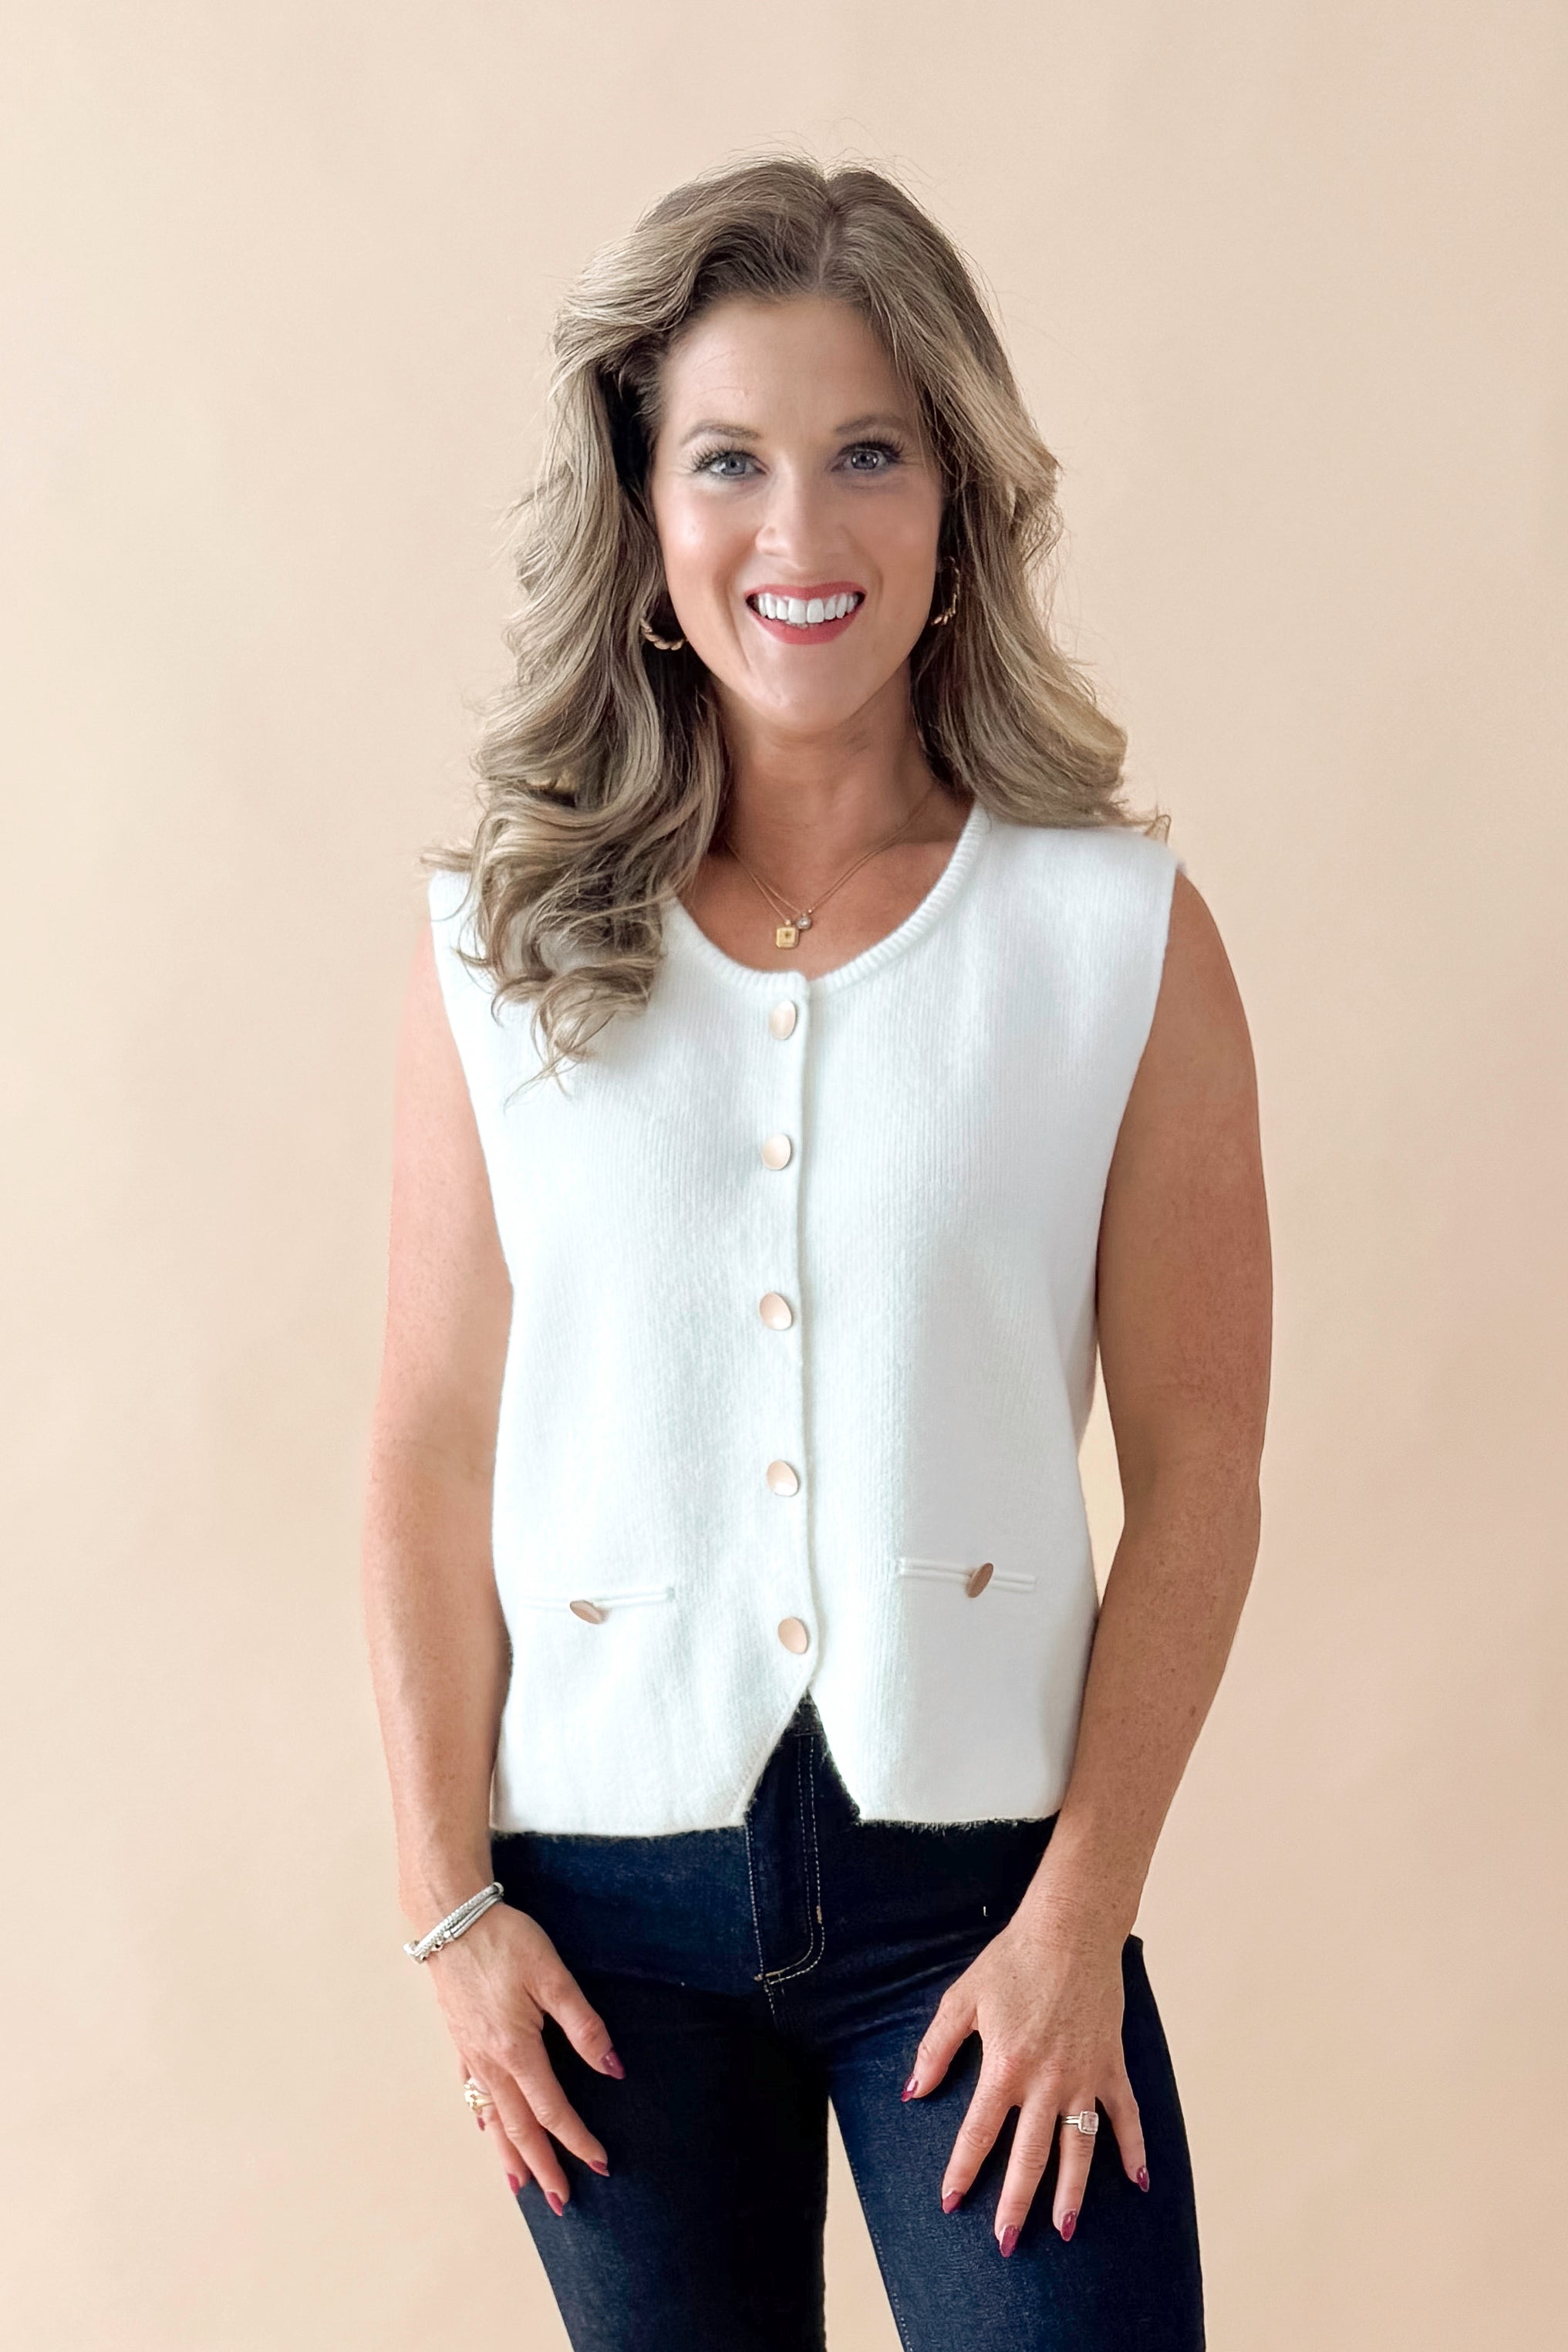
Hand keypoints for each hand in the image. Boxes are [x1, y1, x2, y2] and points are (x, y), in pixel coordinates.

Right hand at [424, 1901, 625, 2212]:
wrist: (451, 1919)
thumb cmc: (505, 1941)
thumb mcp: (552, 1974)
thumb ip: (583, 2024)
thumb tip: (612, 2068)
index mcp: (516, 2049)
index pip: (552, 2109)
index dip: (577, 2139)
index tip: (599, 2163)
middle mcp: (490, 2062)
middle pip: (519, 2127)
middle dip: (543, 2167)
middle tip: (562, 2202)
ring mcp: (470, 2054)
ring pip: (492, 2118)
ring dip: (509, 2155)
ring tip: (521, 2188)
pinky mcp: (460, 2040)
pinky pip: (472, 2094)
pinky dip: (483, 2120)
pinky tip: (486, 2128)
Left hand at [901, 1909, 1147, 2252]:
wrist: (1070, 1929)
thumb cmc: (1011, 1960)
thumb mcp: (962, 1999)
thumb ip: (936, 2049)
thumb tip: (913, 2094)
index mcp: (1005, 2067)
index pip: (978, 2133)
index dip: (962, 2170)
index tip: (950, 2203)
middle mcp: (1046, 2082)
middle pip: (1029, 2157)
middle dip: (1015, 2204)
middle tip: (1006, 2244)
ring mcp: (1084, 2078)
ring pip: (1079, 2150)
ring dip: (1071, 2194)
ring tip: (1063, 2231)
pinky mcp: (1111, 2065)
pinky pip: (1126, 2117)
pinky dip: (1134, 2150)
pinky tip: (1139, 2183)